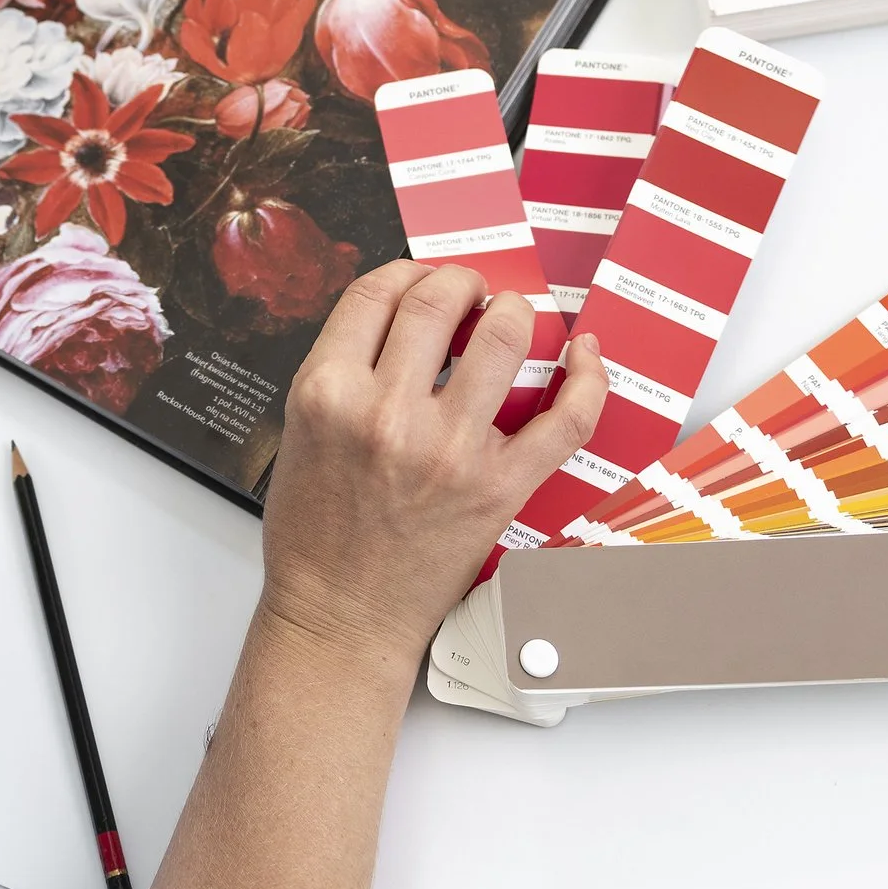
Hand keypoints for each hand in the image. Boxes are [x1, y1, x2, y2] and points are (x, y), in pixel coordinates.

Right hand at [256, 261, 606, 672]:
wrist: (339, 616)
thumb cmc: (315, 535)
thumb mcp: (299, 432)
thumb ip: (343, 371)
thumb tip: (400, 319)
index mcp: (327, 391)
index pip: (376, 291)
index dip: (407, 272)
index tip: (422, 281)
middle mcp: (386, 412)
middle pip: (439, 298)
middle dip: (461, 283)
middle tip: (470, 296)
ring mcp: (449, 450)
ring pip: (505, 337)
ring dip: (515, 313)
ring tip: (511, 319)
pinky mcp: (499, 488)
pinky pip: (566, 417)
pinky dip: (588, 378)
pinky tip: (585, 355)